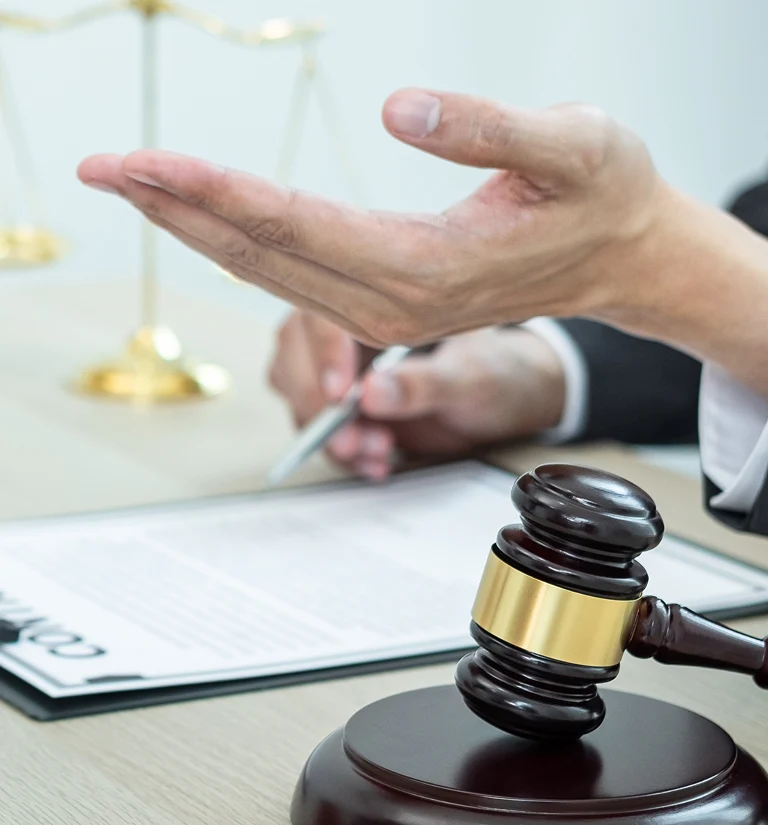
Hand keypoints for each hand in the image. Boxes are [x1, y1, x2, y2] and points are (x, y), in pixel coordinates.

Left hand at [77, 89, 662, 347]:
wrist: (619, 255)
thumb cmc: (601, 195)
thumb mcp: (573, 143)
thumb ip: (488, 126)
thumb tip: (400, 110)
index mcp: (429, 266)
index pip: (296, 223)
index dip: (213, 189)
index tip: (139, 160)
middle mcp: (395, 303)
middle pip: (264, 253)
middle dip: (178, 208)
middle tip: (102, 167)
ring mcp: (386, 312)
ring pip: (271, 270)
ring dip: (199, 227)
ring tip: (135, 184)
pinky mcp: (385, 305)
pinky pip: (294, 276)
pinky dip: (241, 243)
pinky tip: (204, 217)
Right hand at [268, 311, 565, 478]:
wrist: (509, 398)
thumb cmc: (499, 370)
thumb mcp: (472, 378)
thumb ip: (425, 383)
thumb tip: (372, 393)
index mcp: (382, 300)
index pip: (327, 315)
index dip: (325, 355)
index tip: (340, 397)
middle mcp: (353, 328)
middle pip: (297, 355)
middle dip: (317, 406)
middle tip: (352, 442)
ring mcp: (344, 365)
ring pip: (301, 394)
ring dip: (329, 434)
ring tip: (377, 453)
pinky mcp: (346, 403)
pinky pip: (320, 427)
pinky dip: (342, 452)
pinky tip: (376, 461)